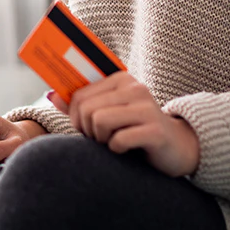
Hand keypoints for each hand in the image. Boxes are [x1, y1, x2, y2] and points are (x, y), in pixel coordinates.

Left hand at [47, 72, 200, 177]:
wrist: (177, 147)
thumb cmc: (136, 130)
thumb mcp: (109, 113)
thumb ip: (81, 104)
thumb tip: (52, 95)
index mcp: (121, 80)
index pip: (79, 95)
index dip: (75, 117)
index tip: (86, 128)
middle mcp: (135, 89)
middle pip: (87, 109)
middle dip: (88, 130)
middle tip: (102, 138)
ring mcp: (147, 109)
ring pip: (99, 121)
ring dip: (101, 140)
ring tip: (114, 142)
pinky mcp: (155, 131)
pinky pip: (118, 140)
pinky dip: (117, 149)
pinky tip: (129, 149)